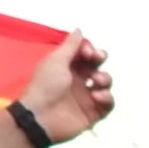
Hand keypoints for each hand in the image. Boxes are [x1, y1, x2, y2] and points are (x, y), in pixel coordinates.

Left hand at [16, 30, 114, 144]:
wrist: (40, 117)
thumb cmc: (45, 85)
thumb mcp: (56, 61)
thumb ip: (70, 46)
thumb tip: (79, 29)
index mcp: (66, 68)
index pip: (84, 54)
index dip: (90, 50)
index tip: (87, 52)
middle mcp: (77, 81)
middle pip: (97, 65)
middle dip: (100, 59)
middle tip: (97, 59)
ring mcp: (85, 97)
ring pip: (105, 83)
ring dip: (105, 78)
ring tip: (96, 81)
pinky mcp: (92, 113)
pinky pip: (108, 104)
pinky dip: (107, 98)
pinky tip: (97, 97)